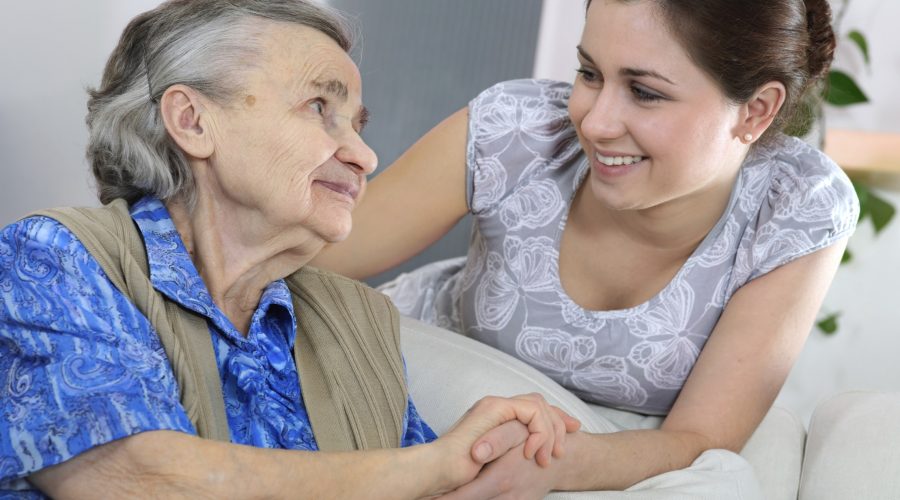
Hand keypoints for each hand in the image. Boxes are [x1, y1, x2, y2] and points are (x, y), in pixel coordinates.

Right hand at [430, 394, 577, 492]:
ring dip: (549, 432)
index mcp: (496, 417)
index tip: (570, 433)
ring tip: (545, 458)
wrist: (439, 469)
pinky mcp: (495, 408)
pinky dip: (539, 431)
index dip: (553, 420)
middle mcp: (496, 406)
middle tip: (561, 450)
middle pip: (539, 403)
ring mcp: (495, 405)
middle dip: (558, 422)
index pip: (531, 409)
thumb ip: (508, 454)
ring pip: (539, 405)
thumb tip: (528, 462)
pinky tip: (532, 451)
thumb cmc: (458, 473)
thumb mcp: (494, 463)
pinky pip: (532, 411)